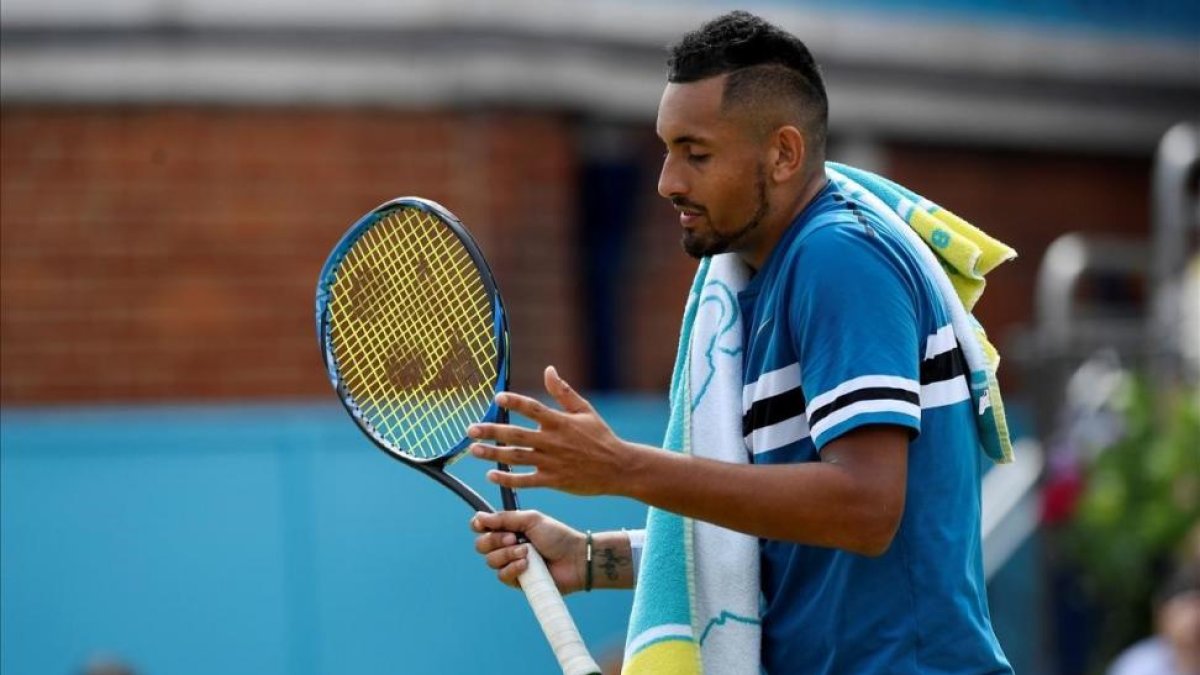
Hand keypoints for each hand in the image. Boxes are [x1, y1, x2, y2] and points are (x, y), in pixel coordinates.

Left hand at [467, 366, 638, 495]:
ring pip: (516, 457)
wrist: (619, 468)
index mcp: (560, 422)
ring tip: (473, 449)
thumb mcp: (585, 410)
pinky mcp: (553, 481)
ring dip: (493, 454)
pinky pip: (526, 481)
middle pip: (516, 434)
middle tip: (470, 429)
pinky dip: (508, 479)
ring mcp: (551, 462)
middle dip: (491, 431)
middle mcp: (553, 441)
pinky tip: (491, 475)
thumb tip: (548, 370)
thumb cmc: (601, 437)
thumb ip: (563, 392)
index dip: (514, 402)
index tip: (496, 398)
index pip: (532, 409)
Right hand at [470, 509, 586, 593]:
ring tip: (527, 552)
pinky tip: (526, 565)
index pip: (482, 527)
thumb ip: (505, 518)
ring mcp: (510, 564)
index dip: (478, 525)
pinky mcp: (516, 580)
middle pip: (481, 545)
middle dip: (495, 540)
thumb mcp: (531, 520)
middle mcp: (506, 546)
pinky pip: (502, 575)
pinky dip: (513, 568)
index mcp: (509, 528)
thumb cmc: (557, 536)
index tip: (482, 525)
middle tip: (514, 538)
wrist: (574, 558)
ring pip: (491, 561)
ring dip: (507, 554)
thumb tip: (479, 516)